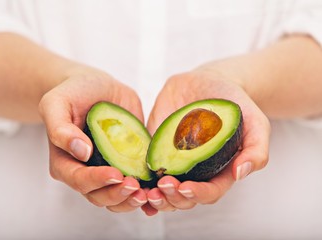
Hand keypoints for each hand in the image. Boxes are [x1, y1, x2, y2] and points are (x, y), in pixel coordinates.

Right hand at [39, 68, 147, 211]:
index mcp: (65, 162)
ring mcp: (107, 170)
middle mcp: (85, 171)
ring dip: (132, 200)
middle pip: (99, 196)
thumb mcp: (56, 103)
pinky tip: (156, 193)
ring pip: (117, 198)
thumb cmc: (73, 93)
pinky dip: (145, 194)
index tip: (116, 174)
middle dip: (118, 194)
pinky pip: (134, 187)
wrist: (95, 86)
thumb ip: (60, 129)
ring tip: (148, 192)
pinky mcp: (127, 164)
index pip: (79, 180)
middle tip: (135, 186)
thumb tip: (81, 152)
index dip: (97, 181)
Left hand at [142, 68, 269, 214]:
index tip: (185, 187)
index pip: (209, 193)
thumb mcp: (255, 122)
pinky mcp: (157, 148)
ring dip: (155, 196)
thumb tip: (240, 173)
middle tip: (163, 185)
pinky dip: (140, 182)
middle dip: (172, 198)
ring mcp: (174, 161)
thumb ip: (256, 149)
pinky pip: (146, 169)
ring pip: (163, 190)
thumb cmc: (234, 103)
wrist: (208, 81)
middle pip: (183, 198)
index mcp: (218, 171)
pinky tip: (133, 184)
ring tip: (146, 190)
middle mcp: (195, 171)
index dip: (197, 195)